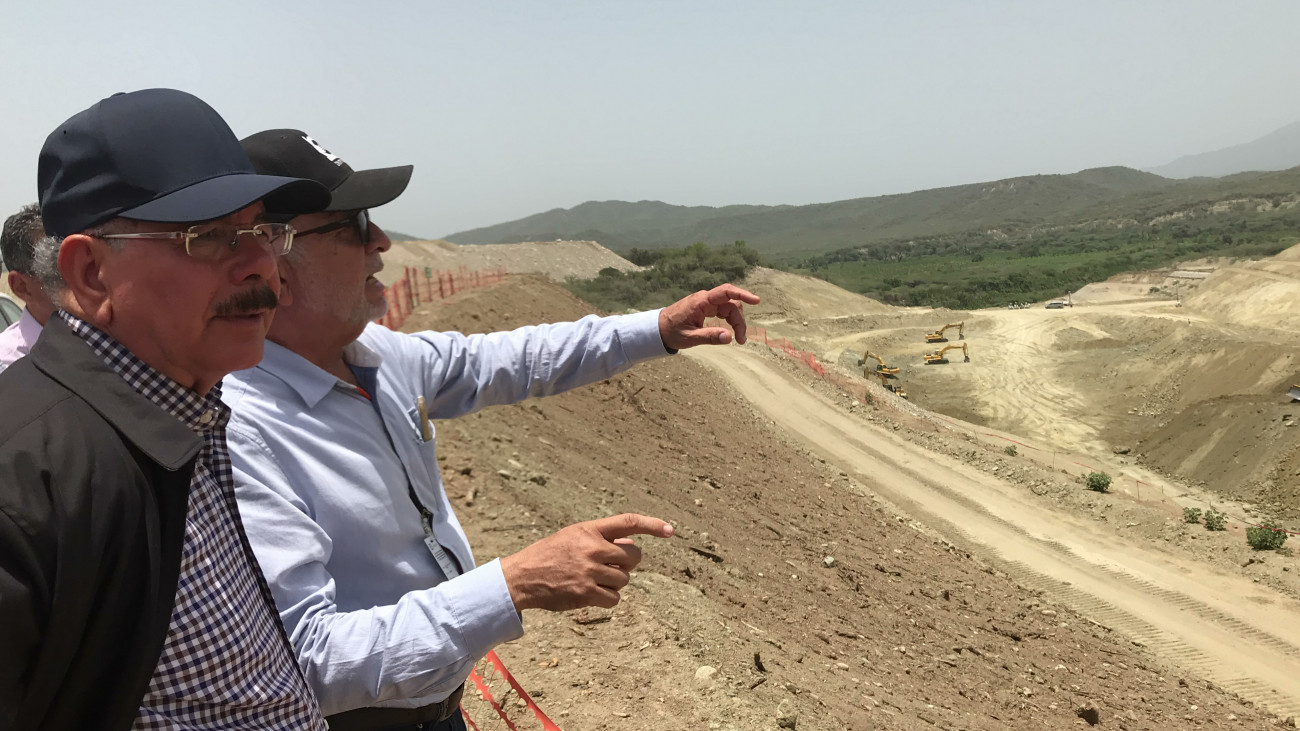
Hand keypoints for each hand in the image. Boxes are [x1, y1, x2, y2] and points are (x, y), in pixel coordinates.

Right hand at [500, 513, 673, 611]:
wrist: (522, 577)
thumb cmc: (549, 555)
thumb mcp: (574, 536)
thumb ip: (602, 538)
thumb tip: (633, 545)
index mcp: (590, 530)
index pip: (628, 522)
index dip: (652, 525)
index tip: (670, 531)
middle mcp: (593, 548)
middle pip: (633, 557)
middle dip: (627, 563)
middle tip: (610, 566)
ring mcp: (591, 571)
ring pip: (624, 580)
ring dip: (614, 582)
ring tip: (592, 580)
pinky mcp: (587, 593)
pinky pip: (614, 599)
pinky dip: (607, 598)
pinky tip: (590, 593)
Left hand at [658, 283, 760, 349]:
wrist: (658, 329)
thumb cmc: (672, 332)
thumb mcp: (690, 338)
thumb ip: (710, 337)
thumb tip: (729, 337)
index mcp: (701, 302)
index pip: (726, 292)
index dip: (742, 294)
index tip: (756, 300)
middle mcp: (705, 299)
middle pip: (731, 303)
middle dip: (740, 320)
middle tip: (741, 340)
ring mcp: (705, 302)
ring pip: (729, 307)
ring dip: (736, 321)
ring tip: (738, 339)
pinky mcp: (705, 308)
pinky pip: (723, 310)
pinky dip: (729, 320)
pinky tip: (730, 331)